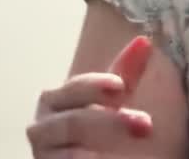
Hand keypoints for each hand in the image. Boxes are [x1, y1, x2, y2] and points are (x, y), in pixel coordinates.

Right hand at [27, 35, 155, 156]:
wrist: (96, 156)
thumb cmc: (102, 128)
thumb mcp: (116, 100)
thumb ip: (126, 73)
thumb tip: (144, 40)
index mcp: (55, 101)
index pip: (74, 88)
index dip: (96, 85)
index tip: (120, 86)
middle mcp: (42, 127)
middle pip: (72, 121)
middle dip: (111, 121)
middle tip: (146, 124)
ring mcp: (43, 153)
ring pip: (71, 151)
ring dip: (107, 145)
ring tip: (136, 142)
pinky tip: (108, 157)